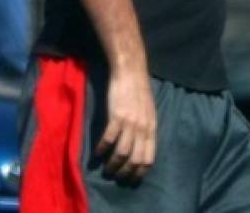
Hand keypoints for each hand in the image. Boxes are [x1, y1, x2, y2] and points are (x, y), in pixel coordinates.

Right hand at [95, 63, 156, 181]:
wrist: (131, 71)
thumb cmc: (139, 91)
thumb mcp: (148, 112)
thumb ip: (146, 129)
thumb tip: (141, 148)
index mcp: (152, 128)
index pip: (149, 158)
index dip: (139, 172)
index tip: (130, 179)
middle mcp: (143, 128)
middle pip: (136, 159)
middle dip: (125, 172)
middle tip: (115, 176)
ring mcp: (130, 122)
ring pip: (122, 153)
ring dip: (112, 164)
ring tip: (105, 168)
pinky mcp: (117, 116)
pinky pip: (109, 139)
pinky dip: (102, 149)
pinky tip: (97, 153)